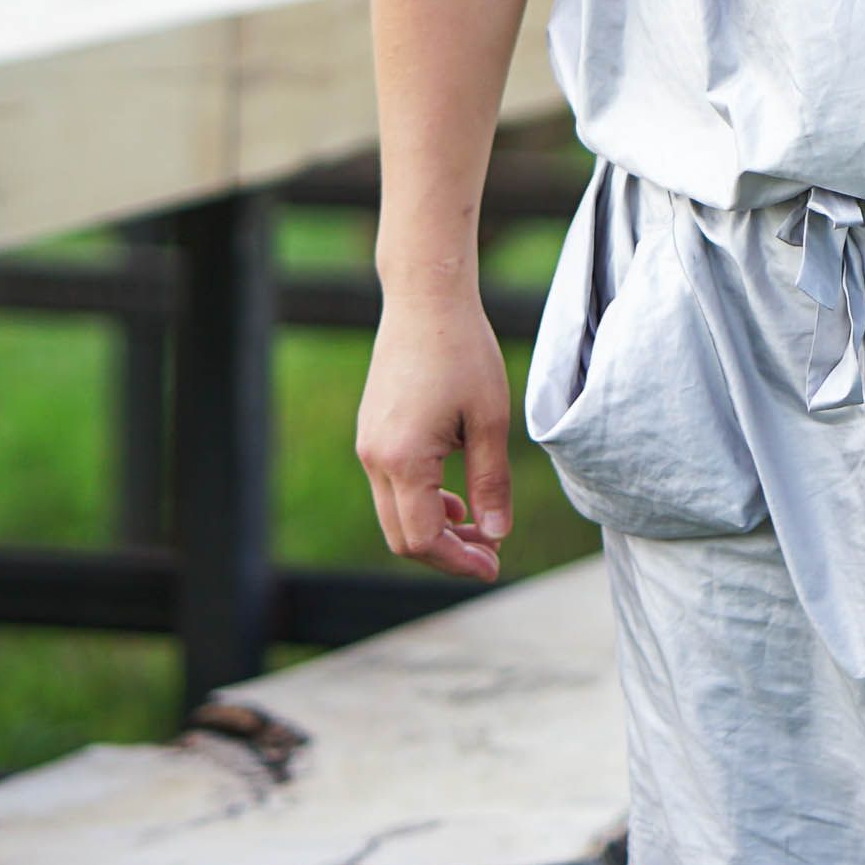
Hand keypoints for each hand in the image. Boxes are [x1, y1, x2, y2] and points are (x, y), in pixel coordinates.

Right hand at [355, 284, 514, 582]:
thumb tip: (497, 533)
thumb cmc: (464, 352)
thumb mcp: (491, 420)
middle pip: (402, 536)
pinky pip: (391, 486)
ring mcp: (367, 445)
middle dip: (447, 553)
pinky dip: (422, 502)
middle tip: (492, 552)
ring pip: (394, 514)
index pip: (423, 539)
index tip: (495, 564)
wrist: (425, 299)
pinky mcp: (371, 433)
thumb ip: (492, 482)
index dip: (459, 561)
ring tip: (480, 523)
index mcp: (403, 459)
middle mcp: (375, 458)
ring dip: (435, 528)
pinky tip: (455, 495)